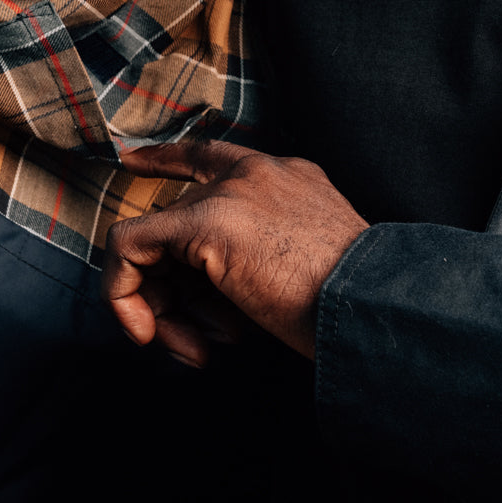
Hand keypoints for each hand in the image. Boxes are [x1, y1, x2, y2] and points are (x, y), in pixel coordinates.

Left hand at [103, 140, 368, 365]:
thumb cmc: (354, 303)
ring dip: (160, 304)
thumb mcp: (308, 258)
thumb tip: (211, 288)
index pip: (212, 154)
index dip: (166, 158)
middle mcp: (255, 172)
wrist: (376, 306)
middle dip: (171, 286)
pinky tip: (150, 332)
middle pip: (177, 218)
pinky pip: (131, 247)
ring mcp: (230, 192)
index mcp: (287, 176)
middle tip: (187, 339)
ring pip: (154, 238)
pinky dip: (125, 292)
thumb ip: (261, 251)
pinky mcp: (207, 221)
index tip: (133, 160)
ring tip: (189, 347)